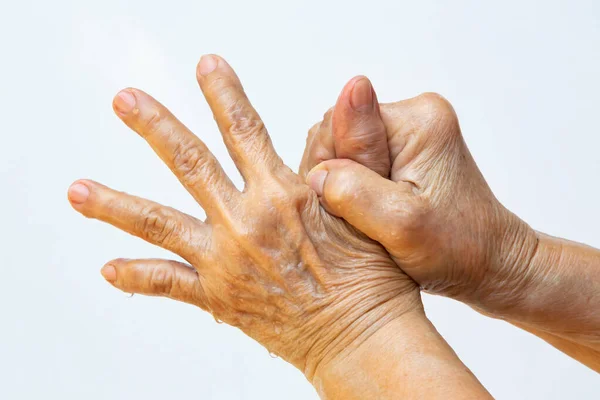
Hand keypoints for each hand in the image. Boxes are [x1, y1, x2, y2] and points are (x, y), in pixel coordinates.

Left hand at [67, 55, 420, 379]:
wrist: (362, 338)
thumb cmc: (371, 277)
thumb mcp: (370, 204)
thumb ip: (354, 148)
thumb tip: (353, 92)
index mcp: (283, 195)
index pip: (245, 129)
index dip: (224, 94)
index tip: (207, 67)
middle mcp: (246, 222)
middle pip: (189, 163)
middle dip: (154, 126)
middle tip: (124, 100)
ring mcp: (227, 261)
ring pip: (159, 223)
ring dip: (116, 203)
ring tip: (77, 190)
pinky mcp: (220, 297)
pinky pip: (168, 284)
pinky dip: (137, 275)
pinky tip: (109, 267)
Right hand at [301, 77, 538, 313]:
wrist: (492, 261)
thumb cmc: (456, 248)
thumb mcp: (400, 223)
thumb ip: (355, 186)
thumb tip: (317, 152)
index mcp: (417, 121)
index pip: (336, 126)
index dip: (330, 170)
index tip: (353, 207)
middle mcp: (416, 114)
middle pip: (339, 134)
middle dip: (338, 177)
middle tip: (366, 215)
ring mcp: (412, 130)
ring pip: (345, 149)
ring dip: (346, 183)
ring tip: (373, 215)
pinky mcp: (408, 147)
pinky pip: (360, 159)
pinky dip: (357, 186)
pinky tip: (375, 210)